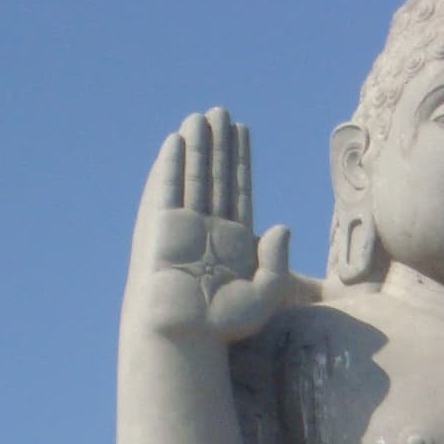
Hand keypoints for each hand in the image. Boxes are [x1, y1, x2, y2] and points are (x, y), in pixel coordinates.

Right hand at [126, 107, 289, 344]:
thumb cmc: (223, 324)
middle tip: (222, 111)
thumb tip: (283, 226)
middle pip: (215, 176)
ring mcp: (183, 224)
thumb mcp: (263, 294)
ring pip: (193, 175)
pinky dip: (172, 163)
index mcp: (234, 242)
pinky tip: (178, 139)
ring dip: (198, 145)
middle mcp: (208, 228)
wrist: (186, 332)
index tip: (243, 131)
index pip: (239, 190)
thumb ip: (276, 262)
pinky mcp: (160, 224)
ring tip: (203, 115)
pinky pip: (167, 186)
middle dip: (219, 144)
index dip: (240, 160)